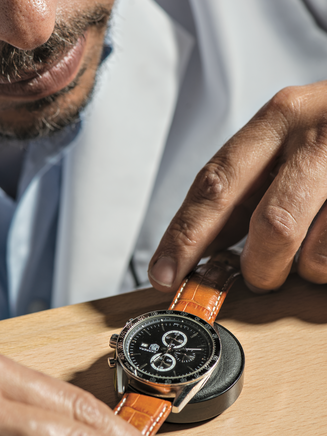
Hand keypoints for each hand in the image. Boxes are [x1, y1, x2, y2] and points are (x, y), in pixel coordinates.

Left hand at [148, 81, 326, 292]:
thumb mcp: (287, 142)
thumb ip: (245, 189)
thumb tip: (199, 248)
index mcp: (279, 120)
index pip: (216, 185)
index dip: (185, 237)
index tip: (165, 274)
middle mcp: (317, 136)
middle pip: (272, 228)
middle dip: (261, 268)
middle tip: (261, 274)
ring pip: (316, 256)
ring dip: (307, 269)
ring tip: (314, 246)